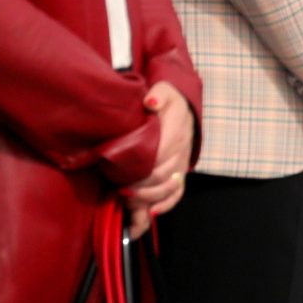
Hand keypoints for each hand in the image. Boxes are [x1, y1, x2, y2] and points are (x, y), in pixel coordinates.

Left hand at [122, 82, 194, 235]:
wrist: (183, 108)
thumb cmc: (165, 101)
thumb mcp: (163, 90)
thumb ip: (158, 94)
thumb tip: (150, 103)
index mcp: (177, 129)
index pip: (162, 152)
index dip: (143, 166)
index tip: (121, 173)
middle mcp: (182, 149)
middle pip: (163, 174)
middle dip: (141, 185)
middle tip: (120, 189)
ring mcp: (181, 163)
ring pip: (169, 187)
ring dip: (148, 197)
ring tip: (128, 198)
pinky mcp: (180, 173)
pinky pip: (177, 194)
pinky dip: (165, 205)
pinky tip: (150, 212)